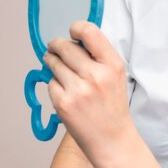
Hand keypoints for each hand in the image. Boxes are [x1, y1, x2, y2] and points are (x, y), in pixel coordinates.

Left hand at [44, 21, 131, 161]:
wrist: (112, 139)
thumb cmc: (113, 106)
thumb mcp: (117, 75)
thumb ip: (99, 56)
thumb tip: (74, 40)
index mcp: (112, 65)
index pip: (89, 32)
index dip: (76, 28)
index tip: (72, 33)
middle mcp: (96, 75)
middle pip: (65, 46)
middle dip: (56, 45)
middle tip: (55, 47)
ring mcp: (78, 89)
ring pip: (53, 63)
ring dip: (52, 62)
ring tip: (59, 68)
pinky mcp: (63, 103)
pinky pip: (50, 83)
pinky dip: (55, 85)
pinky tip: (65, 92)